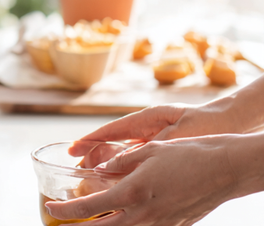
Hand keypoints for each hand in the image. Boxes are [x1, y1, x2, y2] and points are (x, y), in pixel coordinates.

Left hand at [47, 136, 246, 225]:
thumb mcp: (148, 151)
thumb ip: (119, 163)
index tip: (49, 207)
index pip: (89, 208)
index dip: (64, 210)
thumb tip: (97, 170)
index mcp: (132, 192)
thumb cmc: (186, 155)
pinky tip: (117, 221)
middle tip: (56, 223)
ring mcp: (158, 224)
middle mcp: (143, 214)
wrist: (224, 170)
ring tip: (84, 225)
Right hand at [69, 97, 255, 159]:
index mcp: (145, 120)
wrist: (228, 123)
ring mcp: (151, 139)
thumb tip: (120, 161)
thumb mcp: (173, 136)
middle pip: (111, 143)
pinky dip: (123, 168)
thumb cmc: (203, 124)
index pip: (109, 130)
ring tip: (90, 175)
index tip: (71, 149)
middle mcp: (144, 129)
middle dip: (92, 154)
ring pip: (121, 152)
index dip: (88, 140)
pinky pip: (135, 159)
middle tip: (77, 167)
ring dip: (106, 163)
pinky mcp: (159, 149)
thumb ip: (147, 147)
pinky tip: (117, 179)